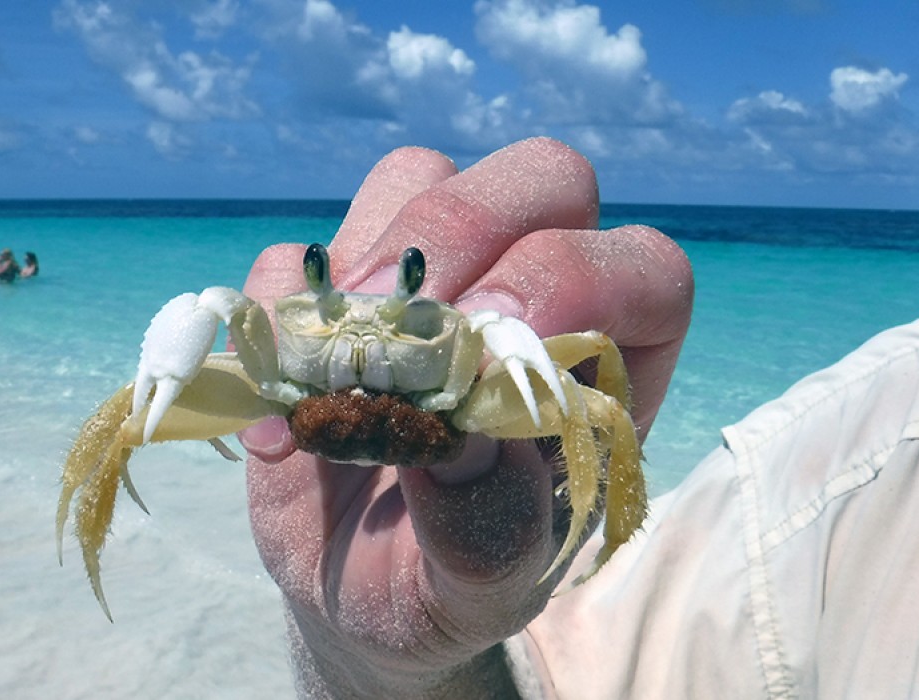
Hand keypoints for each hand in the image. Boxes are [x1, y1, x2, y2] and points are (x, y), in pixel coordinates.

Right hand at [240, 139, 692, 696]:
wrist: (353, 589)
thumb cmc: (442, 586)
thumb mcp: (480, 591)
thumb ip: (490, 535)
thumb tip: (461, 443)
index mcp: (599, 367)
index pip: (641, 267)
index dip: (572, 281)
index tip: (482, 356)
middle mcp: (526, 298)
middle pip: (541, 177)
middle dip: (464, 234)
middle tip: (402, 330)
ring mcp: (420, 283)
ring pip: (420, 177)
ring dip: (369, 259)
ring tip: (341, 364)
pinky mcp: (327, 300)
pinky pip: (298, 256)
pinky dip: (278, 313)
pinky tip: (285, 405)